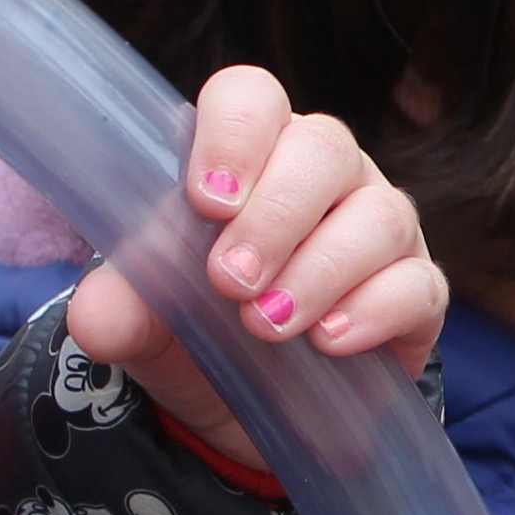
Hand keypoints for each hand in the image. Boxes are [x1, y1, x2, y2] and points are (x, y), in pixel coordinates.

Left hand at [65, 67, 450, 471]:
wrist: (243, 416)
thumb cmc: (195, 336)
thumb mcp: (145, 327)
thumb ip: (118, 311)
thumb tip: (96, 316)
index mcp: (249, 157)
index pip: (251, 98)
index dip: (235, 133)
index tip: (206, 200)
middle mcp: (322, 177)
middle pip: (324, 147)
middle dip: (275, 215)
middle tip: (229, 282)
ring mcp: (378, 230)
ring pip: (380, 214)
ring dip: (320, 270)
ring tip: (267, 327)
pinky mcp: (415, 293)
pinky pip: (418, 284)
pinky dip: (375, 310)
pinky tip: (329, 344)